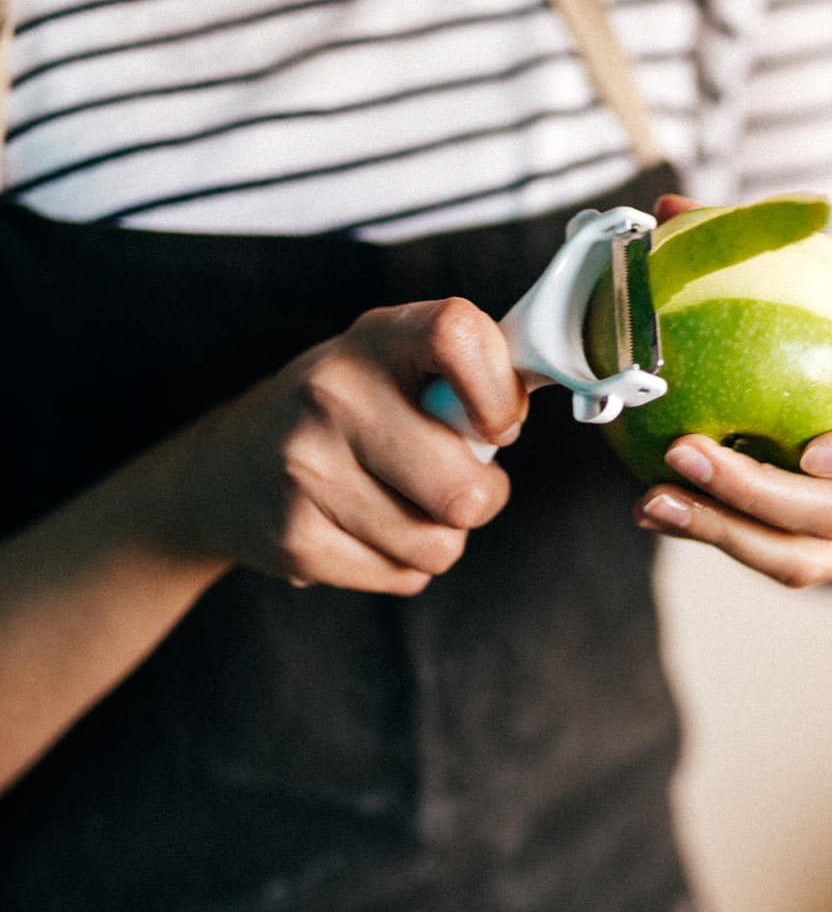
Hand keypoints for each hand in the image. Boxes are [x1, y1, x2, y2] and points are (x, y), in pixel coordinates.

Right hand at [167, 298, 526, 593]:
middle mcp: (333, 393)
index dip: (500, 394)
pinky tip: (363, 529)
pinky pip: (404, 576)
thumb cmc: (343, 414)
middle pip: (466, 490)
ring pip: (440, 543)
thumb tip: (529, 403)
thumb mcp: (393, 364)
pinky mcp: (294, 540)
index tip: (498, 424)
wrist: (221, 473)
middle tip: (457, 482)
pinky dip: (400, 563)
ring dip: (438, 535)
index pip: (459, 335)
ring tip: (400, 503)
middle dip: (482, 498)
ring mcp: (306, 468)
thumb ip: (466, 374)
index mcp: (375, 338)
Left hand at [632, 196, 831, 586]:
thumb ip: (773, 250)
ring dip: (724, 532)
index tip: (812, 450)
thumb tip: (671, 210)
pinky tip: (658, 508)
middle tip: (683, 453)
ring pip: (807, 558)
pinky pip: (777, 561)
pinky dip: (717, 537)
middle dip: (761, 495)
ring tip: (652, 500)